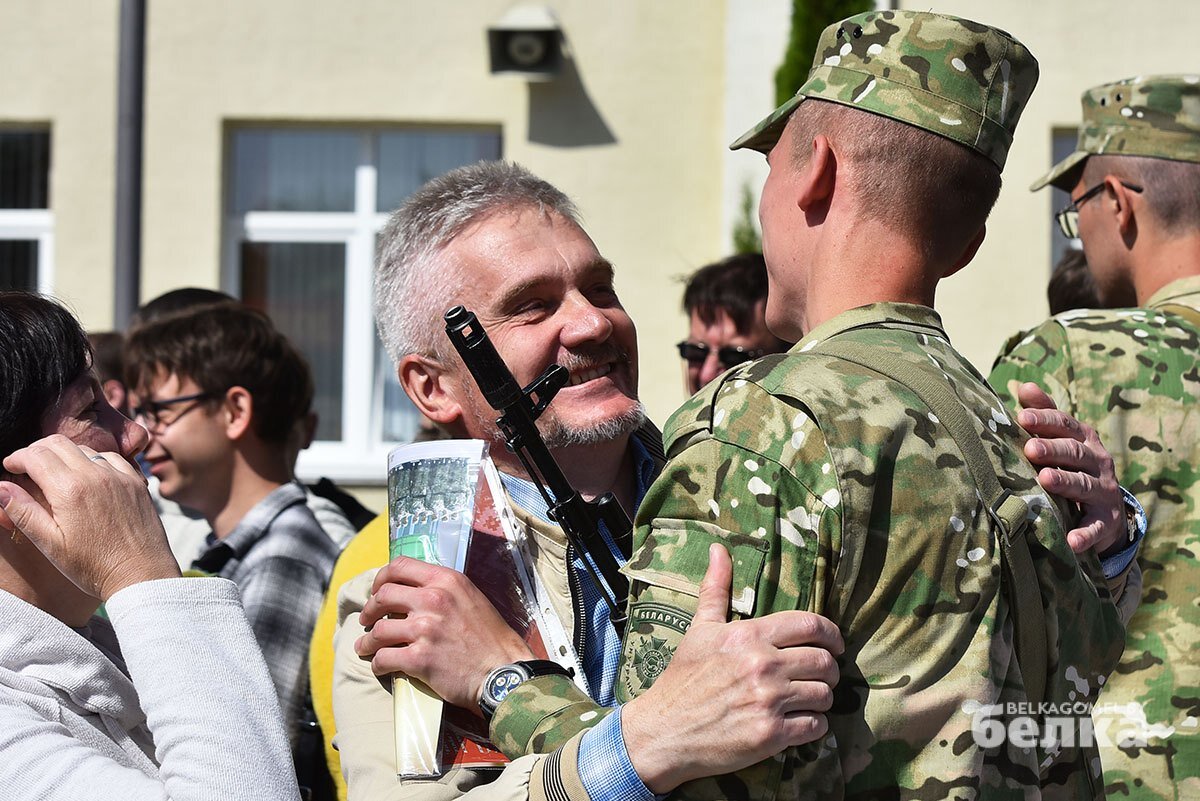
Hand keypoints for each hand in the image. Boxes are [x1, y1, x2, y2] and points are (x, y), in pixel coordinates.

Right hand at [0, 434, 180, 599]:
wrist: (141, 574)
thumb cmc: (93, 566)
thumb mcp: (50, 544)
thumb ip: (23, 511)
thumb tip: (0, 487)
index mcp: (70, 490)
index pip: (35, 456)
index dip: (17, 458)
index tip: (9, 466)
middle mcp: (97, 475)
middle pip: (58, 444)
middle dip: (36, 450)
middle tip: (27, 466)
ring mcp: (120, 476)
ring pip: (84, 449)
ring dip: (64, 454)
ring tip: (54, 472)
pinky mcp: (135, 482)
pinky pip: (110, 458)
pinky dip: (92, 459)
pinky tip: (86, 475)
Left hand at [355, 556, 533, 711]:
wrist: (503, 671)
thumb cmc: (490, 637)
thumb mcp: (471, 598)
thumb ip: (443, 590)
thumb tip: (414, 590)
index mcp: (446, 580)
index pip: (400, 566)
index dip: (381, 578)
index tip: (377, 591)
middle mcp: (434, 600)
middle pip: (382, 596)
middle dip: (369, 609)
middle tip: (367, 619)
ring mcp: (425, 629)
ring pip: (378, 630)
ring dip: (367, 641)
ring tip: (366, 646)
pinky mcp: (419, 659)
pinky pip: (383, 659)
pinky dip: (377, 664)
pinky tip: (380, 666)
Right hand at [622, 544, 842, 792]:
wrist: (665, 730)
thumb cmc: (684, 678)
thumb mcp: (699, 629)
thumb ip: (716, 589)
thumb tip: (718, 549)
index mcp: (749, 636)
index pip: (811, 625)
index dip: (832, 634)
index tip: (835, 644)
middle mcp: (763, 665)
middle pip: (825, 662)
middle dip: (829, 670)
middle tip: (821, 676)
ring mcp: (769, 701)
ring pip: (825, 695)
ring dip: (822, 699)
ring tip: (809, 700)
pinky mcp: (771, 735)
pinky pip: (816, 726)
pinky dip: (814, 725)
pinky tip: (800, 723)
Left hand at [1014, 382, 1123, 553]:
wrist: (1106, 509)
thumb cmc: (1072, 465)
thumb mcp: (1062, 438)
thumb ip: (1045, 413)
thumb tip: (1022, 386)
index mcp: (1083, 439)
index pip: (1065, 424)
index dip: (1045, 419)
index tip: (1022, 417)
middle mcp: (1097, 462)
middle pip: (1074, 452)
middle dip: (1053, 450)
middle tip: (1030, 449)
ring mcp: (1104, 491)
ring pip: (1084, 485)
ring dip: (1065, 482)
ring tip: (1046, 480)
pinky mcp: (1106, 520)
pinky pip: (1096, 527)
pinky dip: (1084, 534)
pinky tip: (1071, 540)